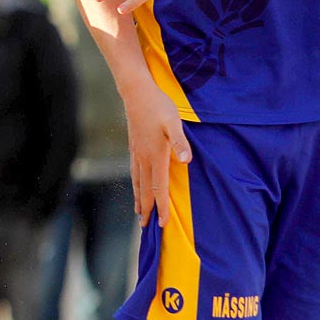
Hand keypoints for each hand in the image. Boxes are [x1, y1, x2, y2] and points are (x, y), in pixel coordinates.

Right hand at [121, 82, 191, 226]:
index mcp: (155, 156)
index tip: (163, 224)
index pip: (158, 189)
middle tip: (145, 227)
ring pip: (137, 182)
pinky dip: (135, 184)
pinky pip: (134, 172)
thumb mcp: (174, 122)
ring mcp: (136, 153)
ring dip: (138, 199)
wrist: (136, 92)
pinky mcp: (133, 146)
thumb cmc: (158, 106)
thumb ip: (180, 142)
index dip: (161, 207)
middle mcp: (143, 158)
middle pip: (145, 190)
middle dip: (147, 210)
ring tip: (138, 212)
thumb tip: (186, 160)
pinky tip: (136, 185)